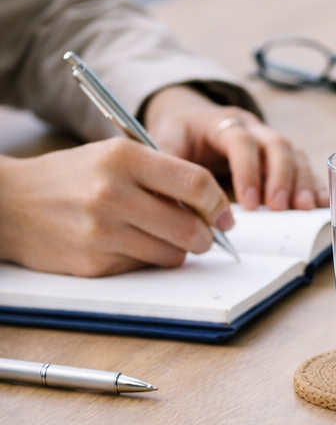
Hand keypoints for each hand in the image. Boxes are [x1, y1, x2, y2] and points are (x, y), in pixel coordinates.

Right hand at [0, 139, 235, 276]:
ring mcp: (103, 231)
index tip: (225, 214)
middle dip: (207, 236)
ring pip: (173, 254)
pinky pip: (143, 267)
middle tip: (204, 235)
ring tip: (162, 237)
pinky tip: (127, 245)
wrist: (8, 204)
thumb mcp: (111, 156)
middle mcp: (113, 193)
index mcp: (123, 157)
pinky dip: (146, 260)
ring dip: (178, 251)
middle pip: (192, 227)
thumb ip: (159, 175)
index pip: (197, 184)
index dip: (219, 204)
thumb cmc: (68, 177)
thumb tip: (209, 205)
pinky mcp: (95, 262)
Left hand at [143, 86, 326, 209]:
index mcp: (222, 123)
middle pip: (277, 144)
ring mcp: (270, 142)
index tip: (249, 201)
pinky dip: (313, 186)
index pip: (241, 141)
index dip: (248, 170)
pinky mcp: (281, 159)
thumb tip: (170, 198)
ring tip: (303, 209)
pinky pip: (302, 168)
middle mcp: (253, 128)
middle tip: (279, 207)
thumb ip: (168, 165)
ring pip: (295, 156)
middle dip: (281, 177)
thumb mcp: (165, 142)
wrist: (192, 123)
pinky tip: (319, 205)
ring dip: (301, 183)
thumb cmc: (179, 136)